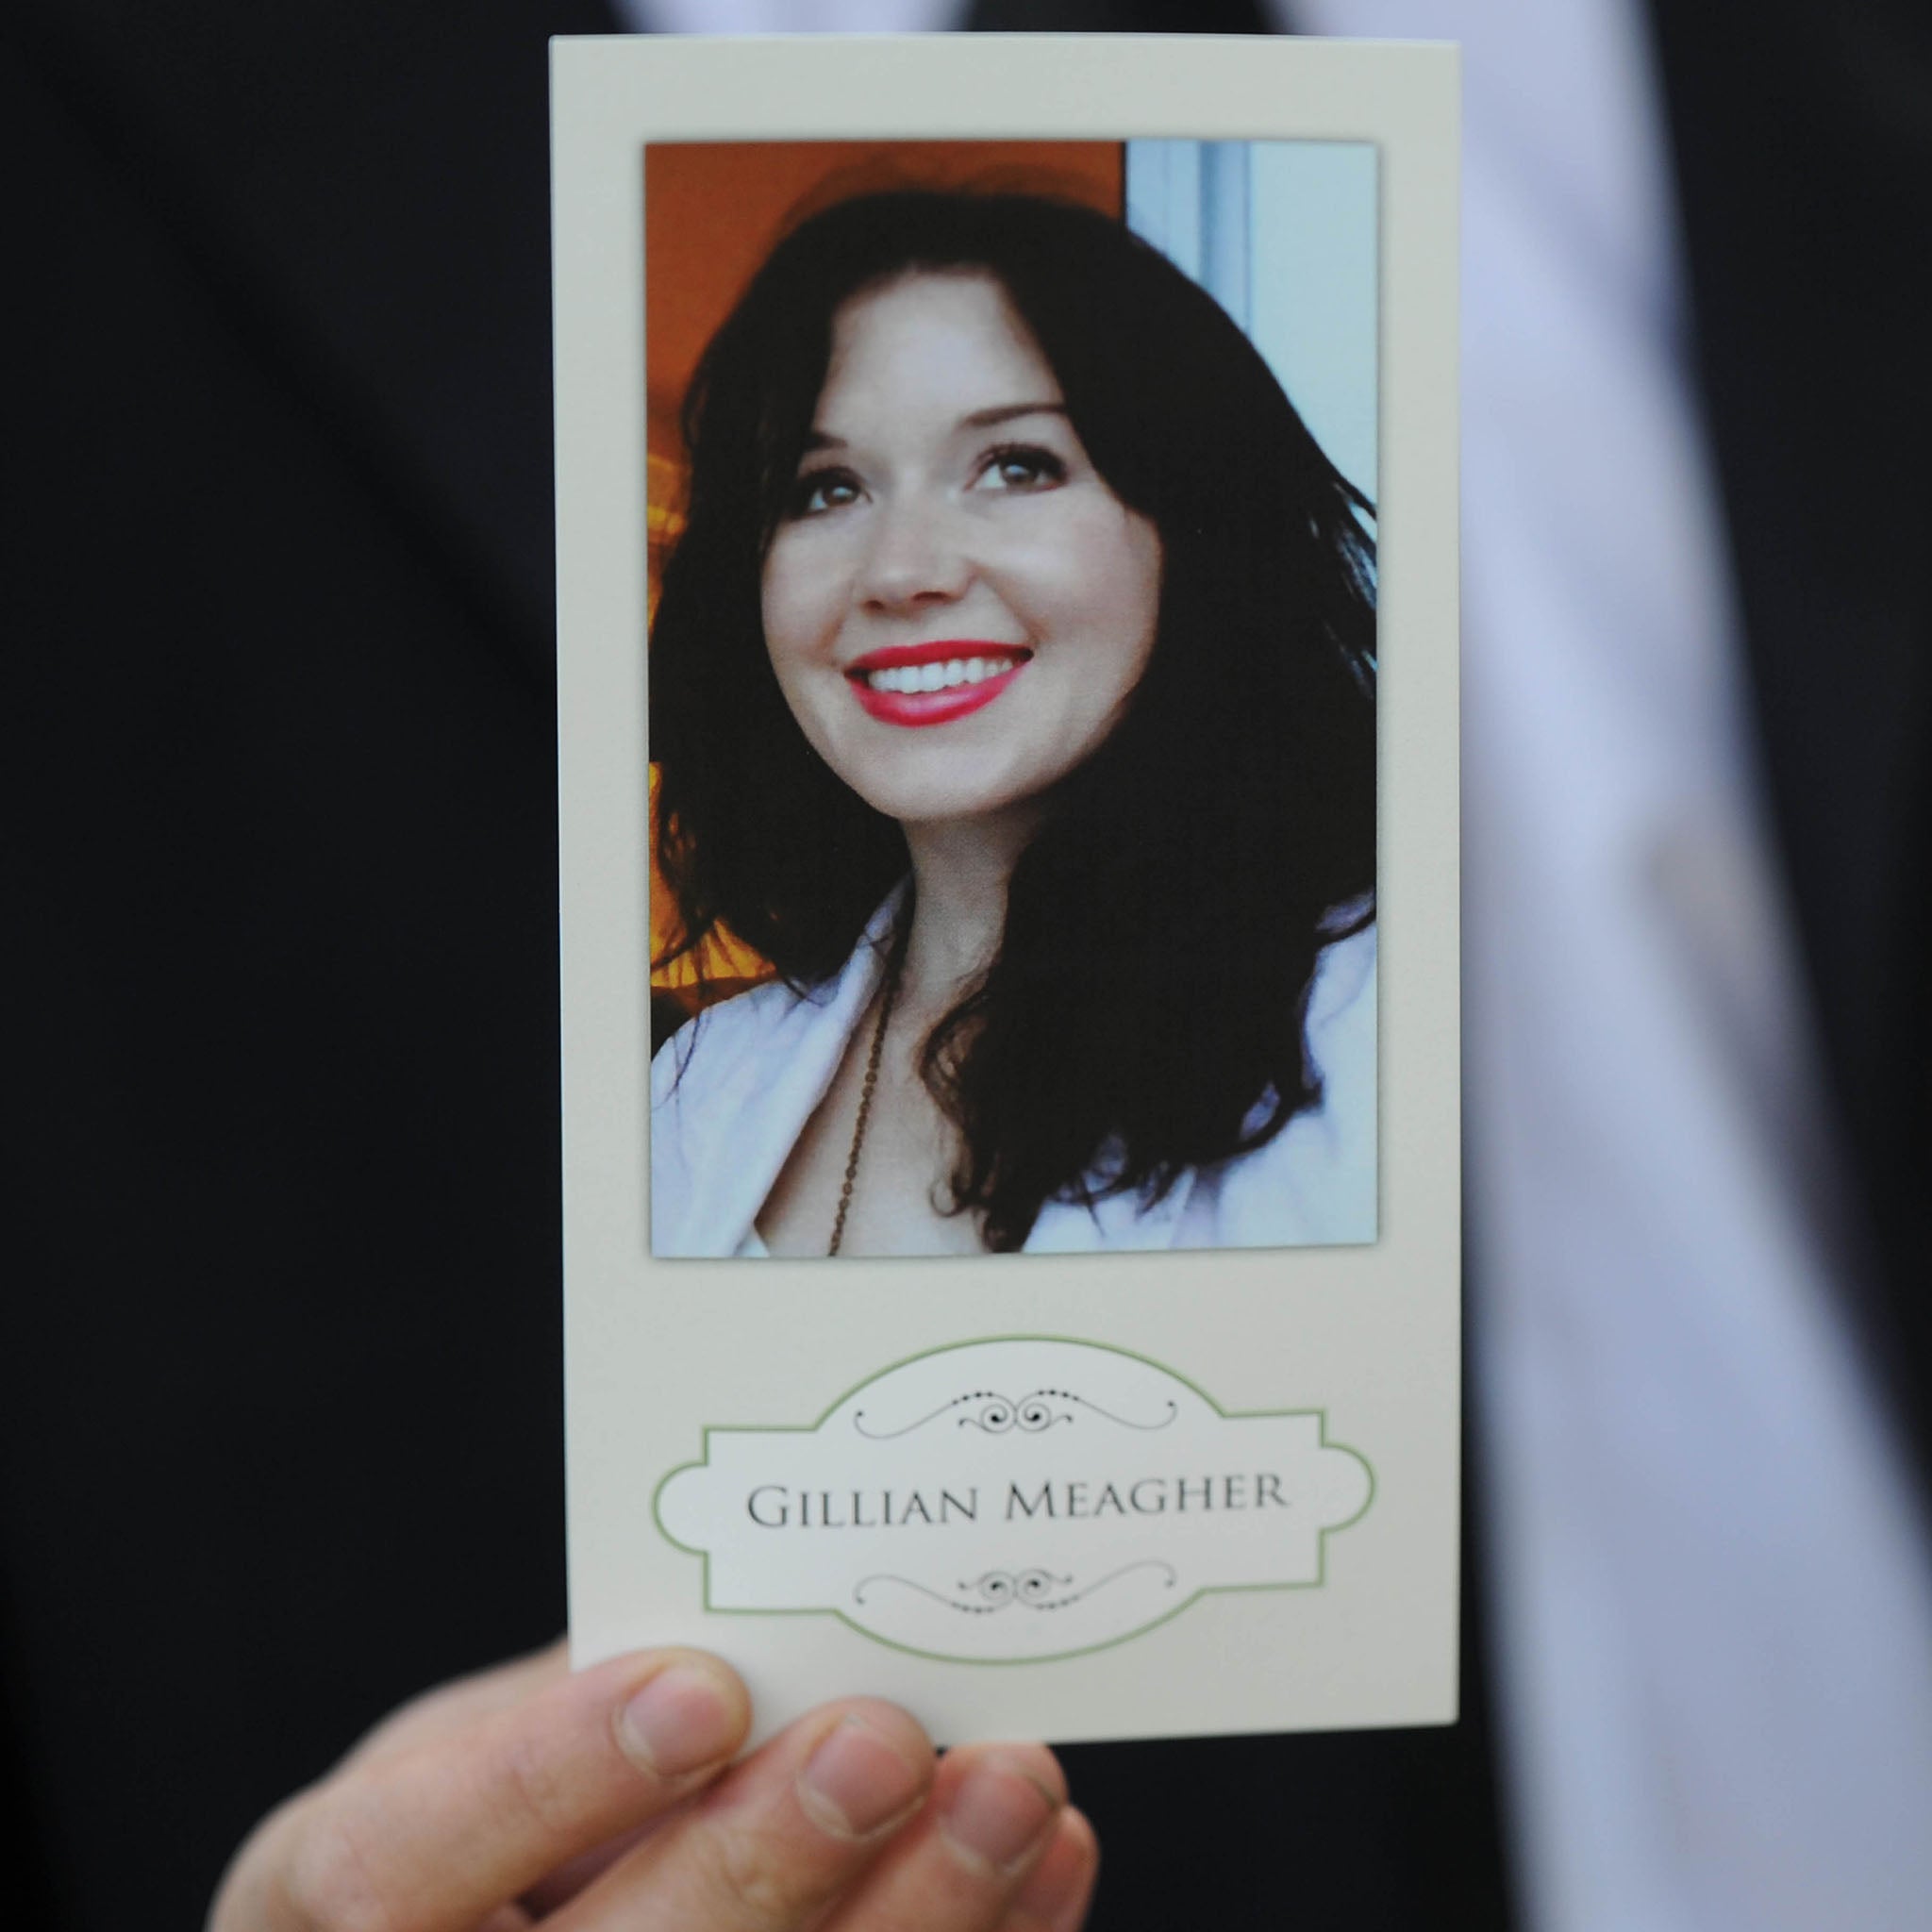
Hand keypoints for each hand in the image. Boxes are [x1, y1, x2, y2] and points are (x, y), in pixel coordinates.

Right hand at [208, 1641, 1096, 1931]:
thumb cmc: (465, 1838)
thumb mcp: (464, 1747)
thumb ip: (576, 1701)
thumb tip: (767, 1624)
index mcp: (342, 1909)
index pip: (401, 1867)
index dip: (552, 1779)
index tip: (701, 1688)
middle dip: (765, 1856)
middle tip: (884, 1739)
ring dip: (917, 1919)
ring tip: (1013, 1790)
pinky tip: (1045, 1863)